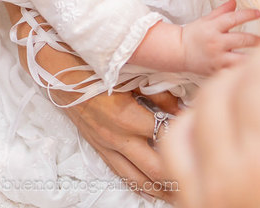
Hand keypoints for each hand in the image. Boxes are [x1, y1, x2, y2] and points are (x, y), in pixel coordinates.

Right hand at [4, 2, 181, 202]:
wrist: (56, 69)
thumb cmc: (93, 65)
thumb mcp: (131, 73)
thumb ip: (159, 92)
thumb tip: (183, 107)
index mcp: (126, 117)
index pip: (167, 137)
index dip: (186, 138)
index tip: (202, 136)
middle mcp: (116, 138)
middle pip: (155, 169)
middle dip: (178, 177)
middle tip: (201, 177)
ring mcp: (105, 145)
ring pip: (138, 178)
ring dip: (160, 189)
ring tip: (179, 195)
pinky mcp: (98, 147)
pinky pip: (121, 173)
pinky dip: (139, 184)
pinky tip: (151, 191)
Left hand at [162, 39, 259, 207]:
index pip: (257, 82)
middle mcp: (224, 178)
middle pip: (216, 96)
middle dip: (244, 72)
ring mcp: (202, 199)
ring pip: (182, 126)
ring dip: (209, 101)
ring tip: (241, 99)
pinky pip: (174, 164)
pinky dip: (187, 137)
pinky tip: (215, 138)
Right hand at [181, 0, 259, 74]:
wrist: (179, 52)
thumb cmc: (193, 35)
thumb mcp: (206, 20)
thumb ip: (221, 11)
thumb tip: (235, 2)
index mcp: (213, 27)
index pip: (233, 18)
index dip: (248, 14)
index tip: (258, 13)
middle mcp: (216, 43)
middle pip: (241, 39)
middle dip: (255, 39)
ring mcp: (217, 58)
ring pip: (241, 59)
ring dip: (253, 57)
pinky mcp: (217, 71)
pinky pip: (234, 72)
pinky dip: (243, 70)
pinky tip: (251, 69)